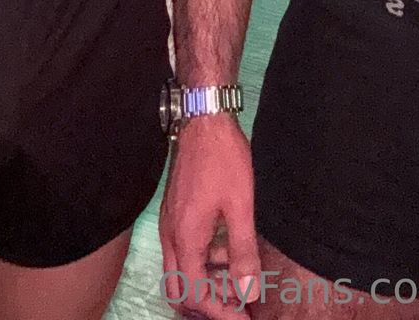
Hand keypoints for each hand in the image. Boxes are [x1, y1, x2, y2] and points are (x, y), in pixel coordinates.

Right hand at [160, 115, 259, 317]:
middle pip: (179, 287)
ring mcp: (170, 223)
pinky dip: (204, 260)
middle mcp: (171, 235)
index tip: (243, 317)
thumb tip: (248, 291)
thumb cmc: (223, 158)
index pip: (195, 293)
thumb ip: (243, 252)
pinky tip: (229, 250)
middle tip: (238, 305)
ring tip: (240, 280)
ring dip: (207, 281)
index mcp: (185, 238)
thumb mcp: (240, 206)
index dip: (220, 312)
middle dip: (208, 302)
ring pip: (181, 269)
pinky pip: (184, 249)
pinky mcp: (176, 212)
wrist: (204, 119)